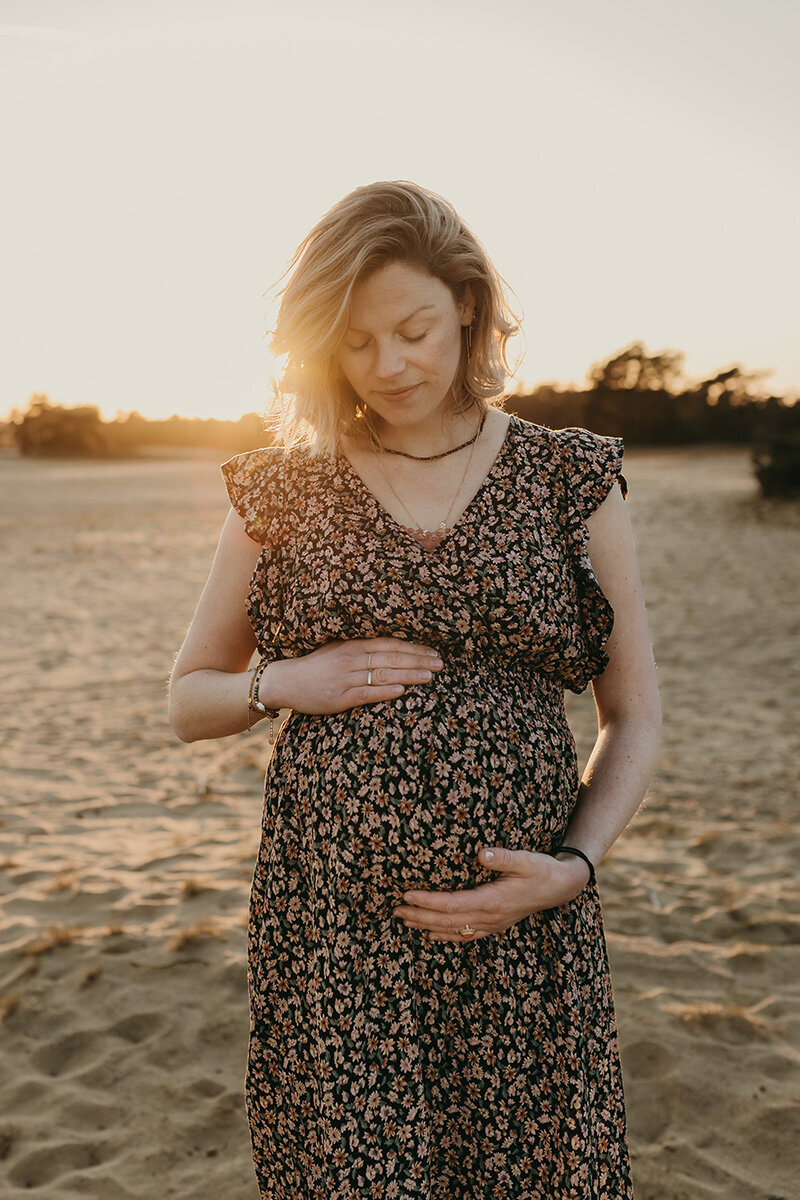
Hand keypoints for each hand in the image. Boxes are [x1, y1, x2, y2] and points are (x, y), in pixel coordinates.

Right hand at [263, 636, 443, 714]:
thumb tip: (391, 647)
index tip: (433, 652)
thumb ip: (362, 647)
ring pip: (383, 674)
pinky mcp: (340, 697)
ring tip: (429, 677)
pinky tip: (402, 691)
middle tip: (440, 665)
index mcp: (353, 644)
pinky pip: (367, 693)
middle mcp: (352, 658)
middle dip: (418, 661)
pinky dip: (385, 692)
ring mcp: (346, 678)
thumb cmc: (315, 665)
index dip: (414, 648)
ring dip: (409, 676)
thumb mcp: (338, 648)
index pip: (390, 643)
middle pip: (392, 658)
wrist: (285, 681)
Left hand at [392, 846, 591, 943]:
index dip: (427, 901)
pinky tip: (432, 935)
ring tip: (405, 921)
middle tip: (394, 911)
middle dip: (419, 916)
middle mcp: (490, 917)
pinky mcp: (496, 924)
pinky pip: (467, 936)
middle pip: (447, 921)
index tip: (406, 895)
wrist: (563, 886)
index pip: (452, 904)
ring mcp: (493, 924)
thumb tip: (480, 853)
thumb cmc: (543, 869)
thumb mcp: (526, 858)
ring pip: (454, 930)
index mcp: (493, 901)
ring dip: (427, 926)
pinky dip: (447, 936)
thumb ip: (502, 857)